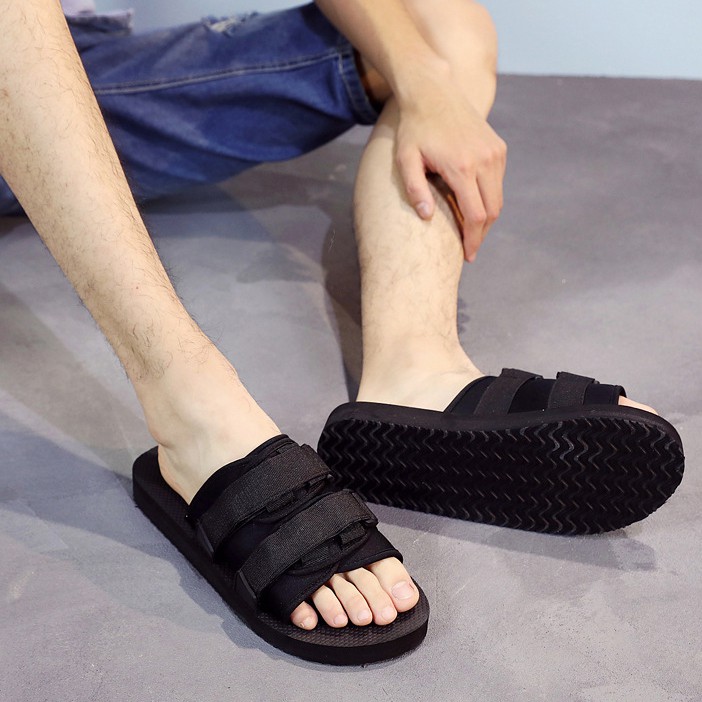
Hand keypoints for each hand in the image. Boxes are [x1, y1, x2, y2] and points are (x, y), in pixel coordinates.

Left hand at [395, 80, 506, 260]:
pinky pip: (498, 182)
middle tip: (468, 249)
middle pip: (492, 211)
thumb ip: (415, 189)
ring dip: (486, 218)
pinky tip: (472, 206)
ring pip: (498, 198)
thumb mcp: (406, 160)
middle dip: (482, 234)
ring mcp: (495, 153)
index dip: (473, 240)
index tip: (467, 256)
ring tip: (470, 231)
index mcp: (462, 167)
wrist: (434, 92)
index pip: (476, 216)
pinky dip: (489, 199)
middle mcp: (484, 160)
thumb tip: (427, 217)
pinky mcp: (498, 148)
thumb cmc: (414, 129)